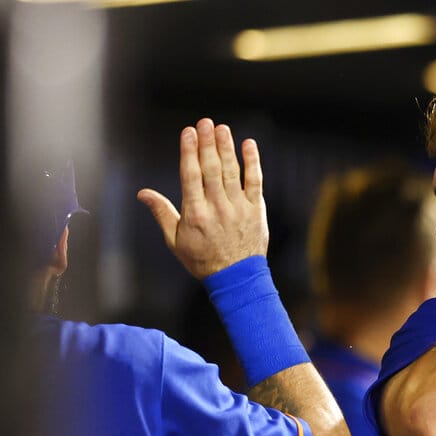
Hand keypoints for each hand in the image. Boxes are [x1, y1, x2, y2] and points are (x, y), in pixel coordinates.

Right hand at [137, 118, 268, 278]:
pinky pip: (255, 182)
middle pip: (211, 169)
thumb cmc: (203, 260)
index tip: (187, 132)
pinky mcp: (256, 210)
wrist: (236, 278)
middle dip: (207, 143)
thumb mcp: (175, 240)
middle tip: (205, 122)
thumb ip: (162, 213)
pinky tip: (248, 144)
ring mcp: (238, 208)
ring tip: (222, 128)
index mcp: (195, 213)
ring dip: (226, 148)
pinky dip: (253, 162)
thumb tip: (143, 193)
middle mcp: (217, 207)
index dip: (189, 151)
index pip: (190, 175)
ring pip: (231, 172)